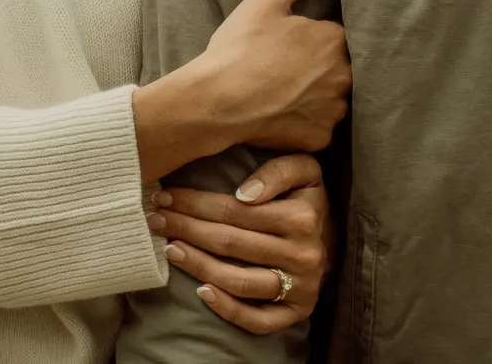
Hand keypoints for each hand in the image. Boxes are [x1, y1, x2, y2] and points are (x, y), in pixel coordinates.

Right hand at [133, 0, 351, 178]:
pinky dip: (305, 121)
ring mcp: (334, 110)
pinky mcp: (320, 139)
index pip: (339, 36)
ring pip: (333, 98)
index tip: (294, 44)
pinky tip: (282, 113)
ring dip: (316, 95)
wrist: (215, 101)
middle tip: (286, 68)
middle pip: (340, 68)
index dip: (315, 40)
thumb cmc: (239, 46)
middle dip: (320, 67)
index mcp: (335, 39)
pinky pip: (320, 127)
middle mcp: (344, 76)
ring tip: (283, 91)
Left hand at [148, 153, 332, 335]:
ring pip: (239, 281)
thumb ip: (279, 171)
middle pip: (231, 243)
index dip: (196, 203)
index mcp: (302, 217)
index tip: (166, 197)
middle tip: (156, 220)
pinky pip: (258, 321)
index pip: (236, 211)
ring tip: (170, 248)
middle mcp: (303, 255)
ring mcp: (301, 288)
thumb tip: (244, 194)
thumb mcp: (305, 171)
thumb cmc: (307, 200)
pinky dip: (228, 310)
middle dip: (187, 229)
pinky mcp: (297, 313)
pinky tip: (200, 292)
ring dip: (198, 265)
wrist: (335, 240)